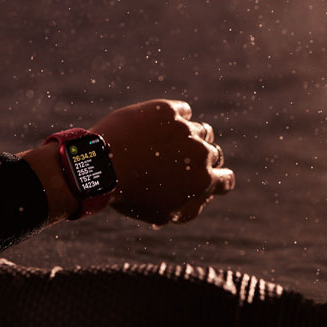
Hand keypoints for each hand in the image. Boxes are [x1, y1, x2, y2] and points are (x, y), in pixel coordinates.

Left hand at [91, 99, 233, 224]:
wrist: (100, 167)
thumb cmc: (131, 195)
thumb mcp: (163, 215)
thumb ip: (192, 208)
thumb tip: (206, 196)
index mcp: (204, 181)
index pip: (226, 179)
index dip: (219, 179)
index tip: (206, 177)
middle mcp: (200, 152)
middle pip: (213, 153)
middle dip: (199, 158)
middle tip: (176, 163)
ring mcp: (185, 129)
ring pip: (201, 130)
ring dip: (189, 137)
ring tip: (166, 145)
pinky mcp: (168, 111)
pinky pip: (183, 111)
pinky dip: (175, 119)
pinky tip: (158, 128)